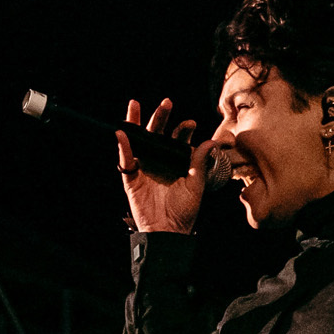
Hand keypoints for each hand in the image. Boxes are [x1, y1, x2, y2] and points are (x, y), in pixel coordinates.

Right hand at [118, 98, 214, 234]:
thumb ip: (200, 162)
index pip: (178, 138)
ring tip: (135, 105)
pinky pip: (125, 160)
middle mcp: (160, 161)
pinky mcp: (131, 178)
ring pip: (139, 141)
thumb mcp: (196, 184)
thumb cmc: (184, 211)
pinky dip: (123, 146)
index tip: (190, 124)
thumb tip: (211, 142)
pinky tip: (122, 132)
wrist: (168, 231)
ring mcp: (144, 168)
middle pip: (158, 134)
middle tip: (167, 103)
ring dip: (136, 123)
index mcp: (176, 161)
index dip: (183, 129)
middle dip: (161, 117)